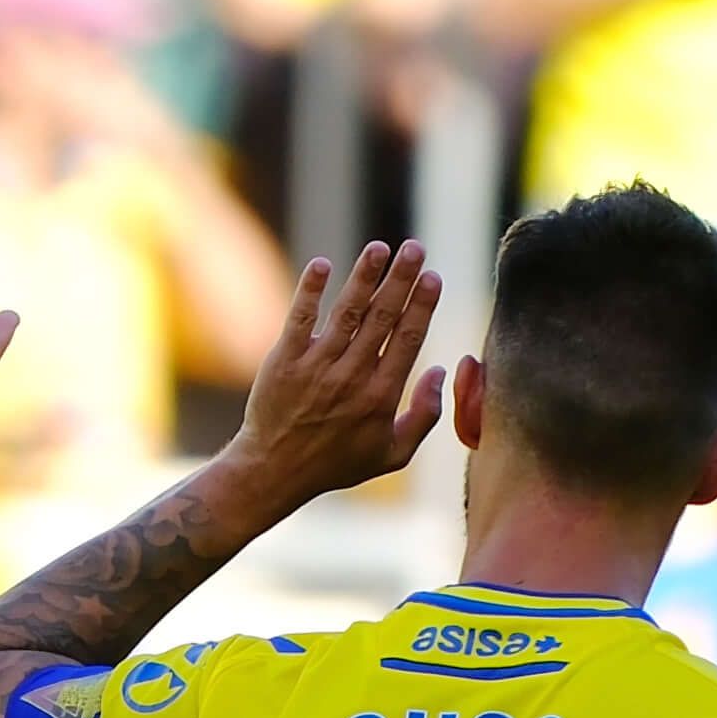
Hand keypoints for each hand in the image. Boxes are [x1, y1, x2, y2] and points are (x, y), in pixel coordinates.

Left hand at [217, 241, 446, 516]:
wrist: (276, 469)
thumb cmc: (338, 463)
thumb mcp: (393, 454)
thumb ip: (424, 416)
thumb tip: (440, 372)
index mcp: (382, 396)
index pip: (408, 339)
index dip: (422, 305)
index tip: (433, 276)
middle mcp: (352, 376)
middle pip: (382, 317)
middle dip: (401, 279)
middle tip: (414, 248)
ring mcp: (317, 365)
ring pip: (347, 311)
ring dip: (364, 276)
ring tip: (379, 248)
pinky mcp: (285, 359)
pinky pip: (300, 317)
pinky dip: (311, 290)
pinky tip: (323, 265)